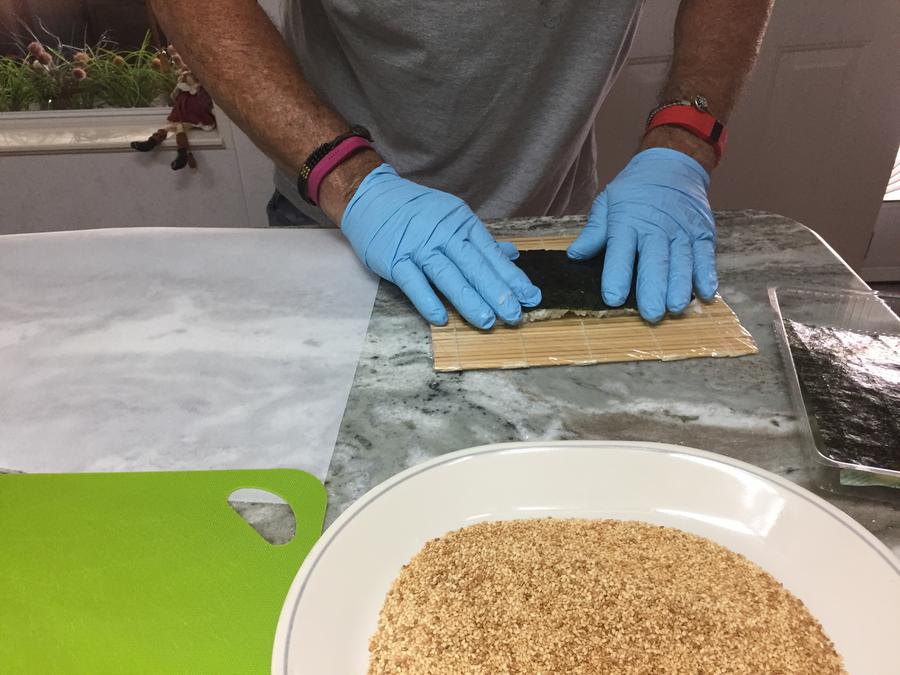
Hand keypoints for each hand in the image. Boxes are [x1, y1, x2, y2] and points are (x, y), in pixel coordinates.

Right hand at [340, 164, 541, 328]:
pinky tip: (441, 318)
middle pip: (474, 267)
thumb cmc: (415, 211)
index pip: (491, 255)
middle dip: (497, 292)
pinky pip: (413, 283)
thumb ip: (481, 241)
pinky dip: (427, 300)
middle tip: (515, 315)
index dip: (512, 278)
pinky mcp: (394, 260)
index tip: (531, 297)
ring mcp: (418, 247)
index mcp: (461, 224)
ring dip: (468, 300)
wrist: (370, 196)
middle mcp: (443, 234)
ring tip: (487, 321)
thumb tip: (512, 255)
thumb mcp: (452, 217)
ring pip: (448, 275)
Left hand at [567, 147, 716, 321]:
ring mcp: (682, 231)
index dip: (617, 275)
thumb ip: (594, 231)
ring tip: (675, 308)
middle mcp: (657, 228)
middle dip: (653, 288)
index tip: (613, 298)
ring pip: (682, 262)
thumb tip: (575, 255)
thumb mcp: (608, 202)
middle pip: (655, 261)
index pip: (621, 252)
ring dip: (680, 286)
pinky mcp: (703, 233)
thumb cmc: (635, 190)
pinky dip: (707, 274)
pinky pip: (705, 256)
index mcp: (628, 222)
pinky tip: (705, 294)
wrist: (673, 164)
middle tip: (651, 314)